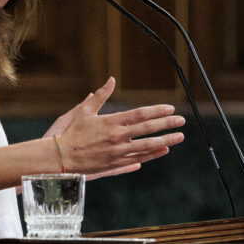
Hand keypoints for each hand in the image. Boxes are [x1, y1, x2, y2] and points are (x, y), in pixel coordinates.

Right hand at [53, 76, 184, 175]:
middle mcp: (117, 136)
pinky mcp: (116, 163)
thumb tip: (111, 80)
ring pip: (147, 145)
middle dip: (167, 124)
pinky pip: (139, 157)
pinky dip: (153, 154)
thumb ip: (101, 95)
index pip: (140, 114)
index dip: (157, 111)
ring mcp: (118, 151)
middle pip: (147, 129)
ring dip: (165, 140)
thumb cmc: (72, 132)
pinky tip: (164, 150)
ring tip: (179, 136)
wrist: (61, 157)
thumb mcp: (85, 110)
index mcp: (111, 122)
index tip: (170, 108)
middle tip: (181, 120)